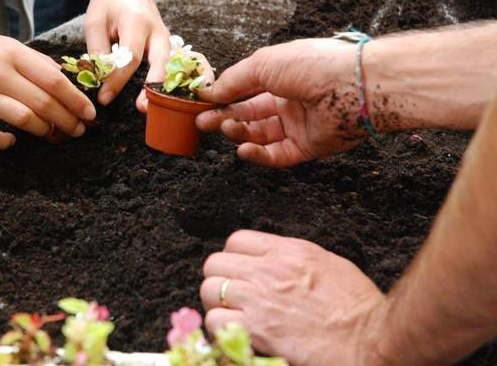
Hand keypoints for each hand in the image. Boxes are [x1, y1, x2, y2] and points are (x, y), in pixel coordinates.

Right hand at [0, 22, 96, 148]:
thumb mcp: (4, 44)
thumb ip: (33, 61)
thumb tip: (62, 77)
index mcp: (12, 54)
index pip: (54, 80)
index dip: (76, 99)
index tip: (89, 112)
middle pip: (44, 103)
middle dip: (68, 120)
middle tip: (78, 129)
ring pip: (24, 120)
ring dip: (45, 131)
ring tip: (55, 135)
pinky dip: (6, 142)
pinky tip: (13, 141)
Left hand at [83, 0, 170, 111]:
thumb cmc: (110, 1)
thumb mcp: (95, 20)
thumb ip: (97, 49)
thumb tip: (99, 79)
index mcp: (136, 22)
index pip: (129, 57)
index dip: (117, 79)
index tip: (104, 97)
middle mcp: (157, 31)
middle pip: (161, 62)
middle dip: (152, 87)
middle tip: (141, 108)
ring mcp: (167, 38)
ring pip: (171, 66)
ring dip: (164, 88)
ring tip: (153, 109)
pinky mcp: (168, 45)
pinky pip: (172, 66)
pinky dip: (168, 83)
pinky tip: (161, 101)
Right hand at [196, 38, 362, 166]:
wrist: (353, 86)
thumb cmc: (312, 65)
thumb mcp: (263, 63)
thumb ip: (234, 80)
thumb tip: (209, 92)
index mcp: (281, 76)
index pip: (246, 89)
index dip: (224, 96)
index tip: (202, 102)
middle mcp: (289, 100)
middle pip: (249, 114)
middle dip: (224, 117)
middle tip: (203, 122)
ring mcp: (298, 124)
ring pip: (260, 134)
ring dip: (238, 133)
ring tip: (224, 129)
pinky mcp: (307, 146)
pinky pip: (277, 154)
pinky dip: (258, 155)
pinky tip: (242, 149)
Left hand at [201, 230, 385, 365]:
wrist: (372, 341)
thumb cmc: (359, 309)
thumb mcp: (330, 265)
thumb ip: (297, 260)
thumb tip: (278, 262)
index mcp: (288, 252)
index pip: (237, 241)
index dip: (234, 259)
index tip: (239, 273)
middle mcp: (268, 270)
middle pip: (216, 263)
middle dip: (220, 280)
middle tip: (231, 298)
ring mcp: (259, 299)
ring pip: (209, 290)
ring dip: (216, 305)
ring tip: (232, 317)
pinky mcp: (256, 329)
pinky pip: (215, 321)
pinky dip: (220, 329)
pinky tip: (237, 334)